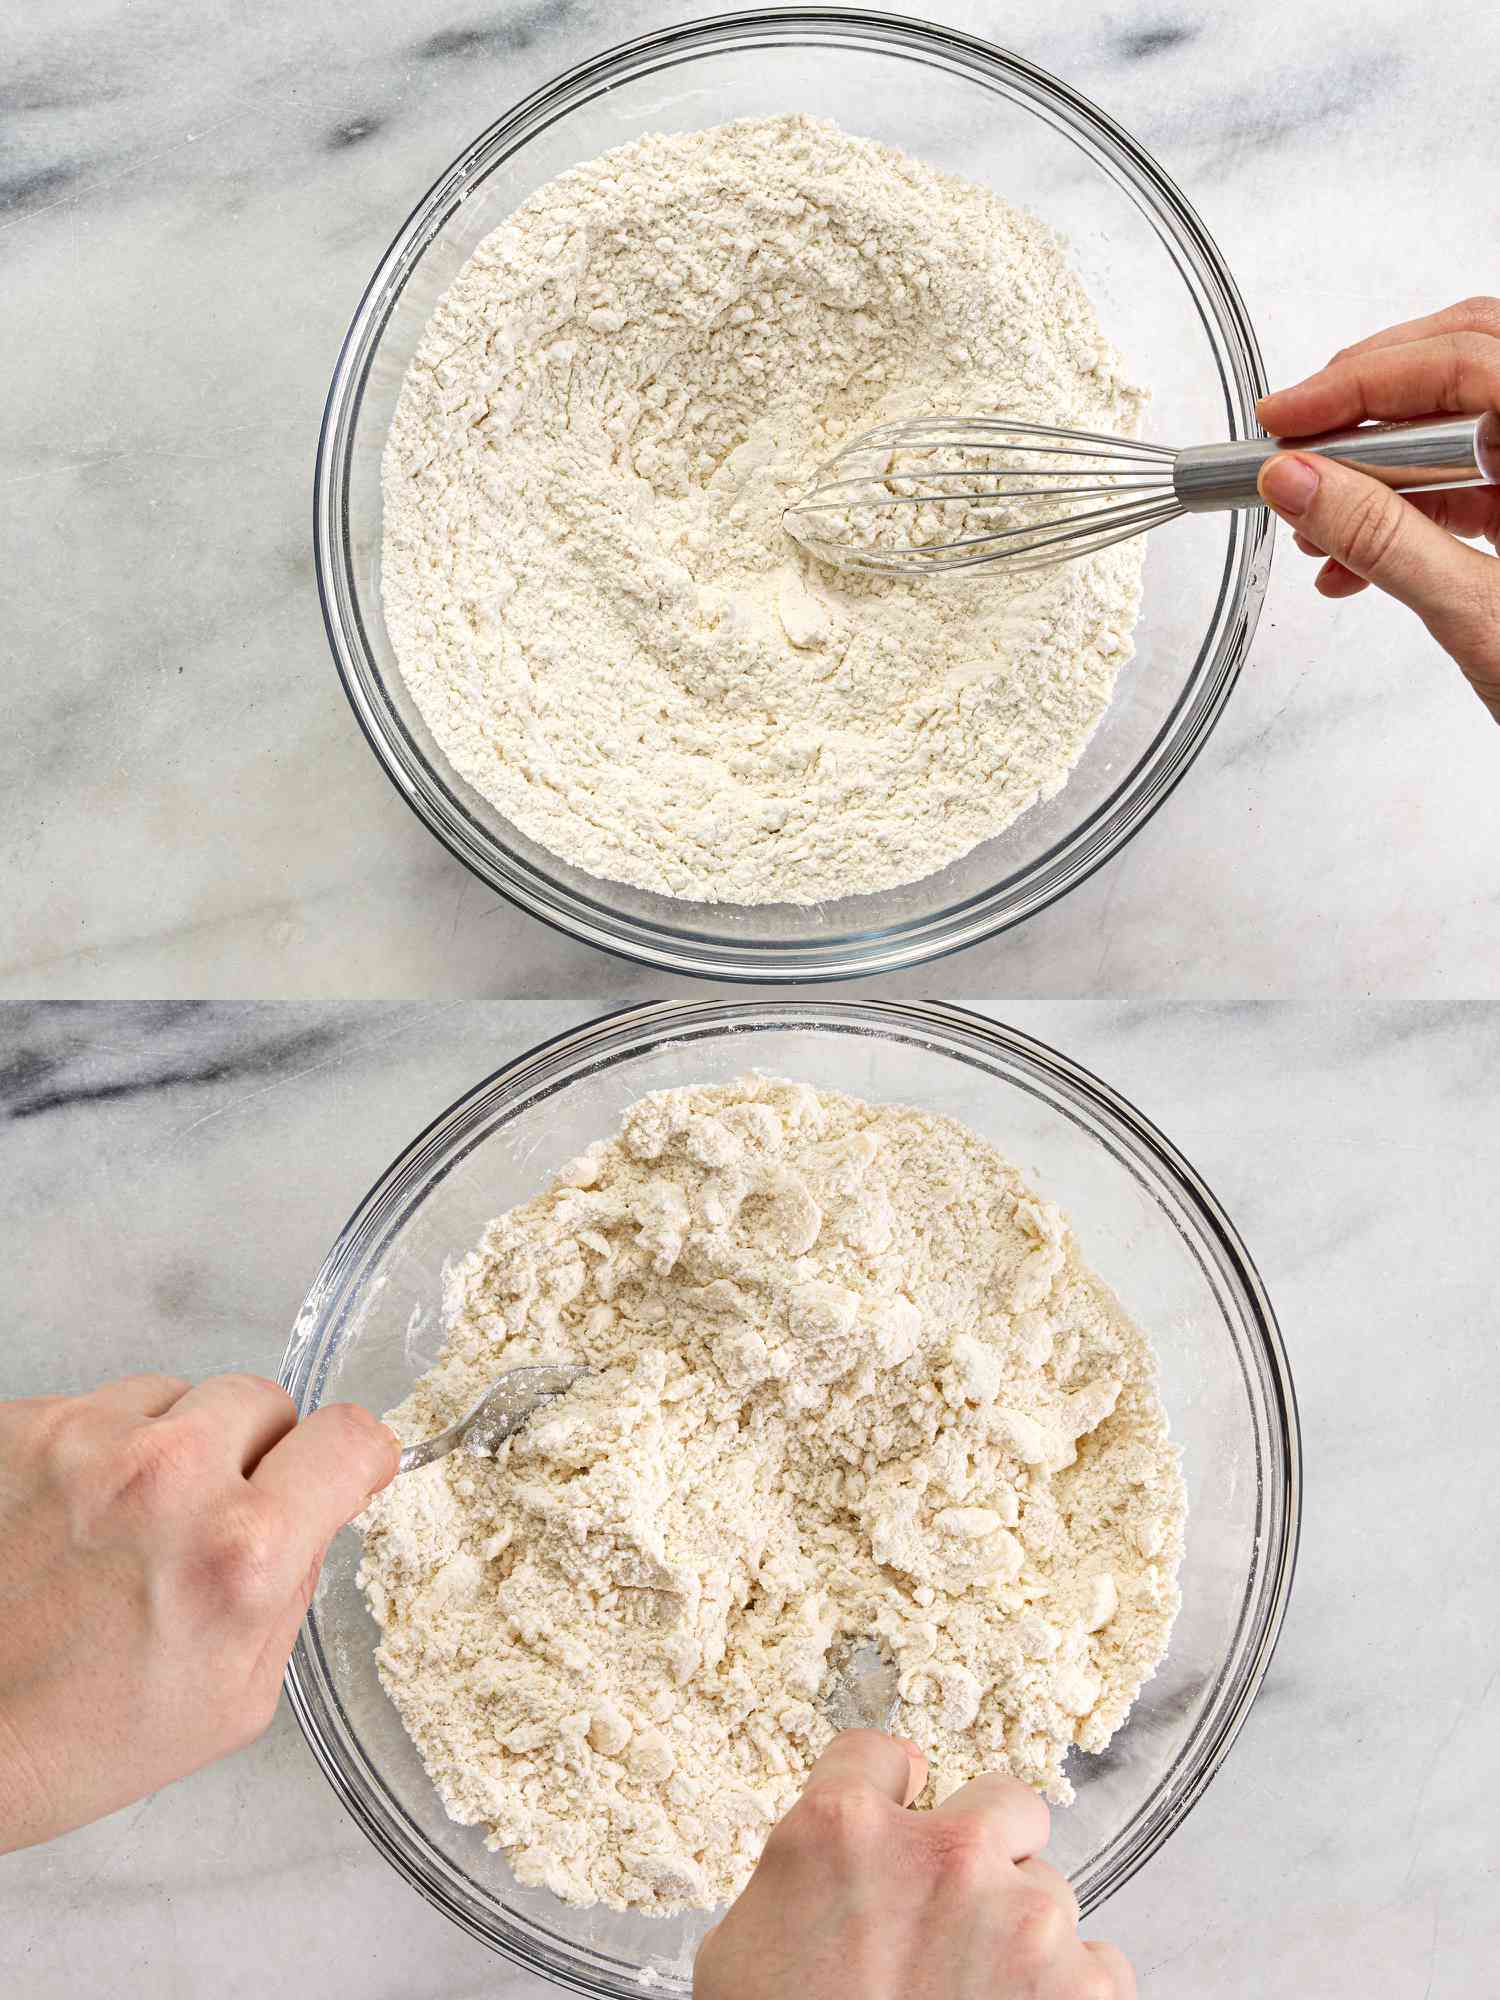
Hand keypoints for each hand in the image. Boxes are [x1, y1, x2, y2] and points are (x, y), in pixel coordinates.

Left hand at [0, 1372, 397, 1852]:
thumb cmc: (76, 1738)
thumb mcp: (239, 1696)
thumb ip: (292, 1587)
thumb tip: (314, 1513)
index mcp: (239, 1550)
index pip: (348, 1437)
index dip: (351, 1461)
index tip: (338, 1472)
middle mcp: (167, 1476)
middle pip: (264, 1398)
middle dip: (253, 1453)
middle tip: (211, 1519)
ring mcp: (84, 1442)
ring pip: (176, 1395)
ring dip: (170, 1447)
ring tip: (127, 1526)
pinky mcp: (19, 1427)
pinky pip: (96, 1408)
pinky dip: (96, 1454)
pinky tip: (73, 1521)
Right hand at [694, 1731, 1132, 1999]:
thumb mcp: (746, 1947)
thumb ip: (800, 1872)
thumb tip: (831, 1856)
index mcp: (843, 1831)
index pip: (878, 1754)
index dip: (890, 1790)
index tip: (901, 1812)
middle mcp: (942, 1854)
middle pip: (1001, 1803)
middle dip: (987, 1851)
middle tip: (957, 1917)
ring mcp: (1020, 1916)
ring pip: (1051, 1891)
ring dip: (1022, 1935)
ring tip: (975, 1998)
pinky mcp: (1082, 1987)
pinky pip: (1099, 1964)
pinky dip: (1068, 1996)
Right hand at [1255, 296, 1499, 722]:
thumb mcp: (1477, 612)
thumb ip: (1382, 538)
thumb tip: (1298, 480)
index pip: (1458, 364)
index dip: (1359, 382)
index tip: (1284, 421)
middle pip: (1461, 366)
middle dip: (1367, 403)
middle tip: (1293, 445)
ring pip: (1459, 424)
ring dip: (1376, 468)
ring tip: (1315, 525)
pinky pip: (1470, 480)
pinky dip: (1405, 511)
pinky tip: (1352, 561)